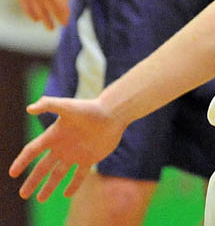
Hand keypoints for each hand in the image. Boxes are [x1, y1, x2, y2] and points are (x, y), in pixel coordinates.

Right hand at [9, 95, 123, 201]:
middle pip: (43, 167)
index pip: (33, 150)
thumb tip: (29, 108)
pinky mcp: (89, 158)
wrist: (113, 112)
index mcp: (54, 135)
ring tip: (40, 199)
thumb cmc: (89, 108)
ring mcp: (75, 153)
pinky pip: (79, 175)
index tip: (12, 173)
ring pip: (58, 174)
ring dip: (49, 186)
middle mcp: (62, 146)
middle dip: (33, 181)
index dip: (22, 161)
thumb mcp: (67, 106)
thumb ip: (48, 104)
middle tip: (23, 195)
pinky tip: (66, 194)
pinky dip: (73, 185)